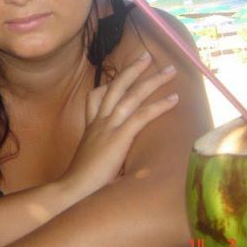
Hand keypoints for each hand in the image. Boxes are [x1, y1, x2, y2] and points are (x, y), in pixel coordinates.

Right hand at [59, 52, 177, 198]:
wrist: (72, 191)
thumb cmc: (82, 184)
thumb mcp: (92, 163)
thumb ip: (104, 156)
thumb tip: (119, 162)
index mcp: (91, 128)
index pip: (96, 97)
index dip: (110, 84)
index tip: (122, 76)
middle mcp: (99, 122)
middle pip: (115, 87)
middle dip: (132, 70)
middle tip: (146, 55)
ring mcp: (108, 128)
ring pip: (131, 96)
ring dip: (151, 80)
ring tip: (168, 69)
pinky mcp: (119, 138)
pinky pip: (141, 116)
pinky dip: (158, 105)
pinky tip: (174, 98)